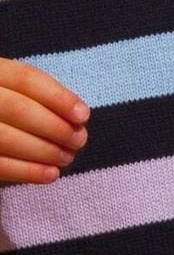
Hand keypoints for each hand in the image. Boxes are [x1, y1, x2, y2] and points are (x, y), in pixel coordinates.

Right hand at [0, 58, 89, 184]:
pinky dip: (26, 172)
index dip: (59, 98)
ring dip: (43, 152)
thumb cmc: (9, 101)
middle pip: (18, 110)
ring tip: (67, 158)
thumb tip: (78, 117)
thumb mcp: (17, 87)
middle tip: (79, 140)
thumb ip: (40, 96)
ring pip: (6, 139)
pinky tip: (50, 175)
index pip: (27, 80)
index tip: (84, 115)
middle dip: (54, 127)